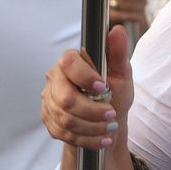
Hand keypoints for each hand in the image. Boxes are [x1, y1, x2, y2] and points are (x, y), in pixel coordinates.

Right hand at [41, 25, 133, 148]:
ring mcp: (48, 100)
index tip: (103, 88)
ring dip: (93, 128)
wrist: (108, 121)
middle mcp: (55, 79)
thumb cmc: (114, 92)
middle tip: (112, 115)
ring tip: (110, 128)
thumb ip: (118, 53)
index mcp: (70, 62)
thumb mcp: (121, 74)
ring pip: (65, 119)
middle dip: (92, 111)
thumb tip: (117, 30)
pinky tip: (101, 139)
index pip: (68, 63)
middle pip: (65, 99)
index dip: (85, 77)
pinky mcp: (49, 120)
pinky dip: (87, 139)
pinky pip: (63, 133)